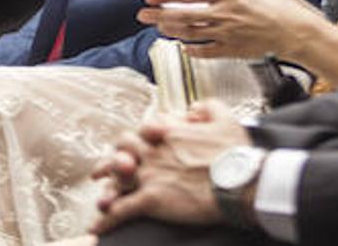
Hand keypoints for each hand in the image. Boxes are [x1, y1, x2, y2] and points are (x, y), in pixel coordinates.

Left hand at [91, 101, 252, 233]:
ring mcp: (150, 176)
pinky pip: (121, 210)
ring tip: (101, 200)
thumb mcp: (226, 119)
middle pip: (121, 151)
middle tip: (106, 171)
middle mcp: (154, 152)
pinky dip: (106, 220)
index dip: (136, 139)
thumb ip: (208, 107)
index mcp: (168, 133)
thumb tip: (194, 108)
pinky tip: (96, 229)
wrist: (240, 182)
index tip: (134, 147)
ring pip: (116, 179)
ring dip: (107, 189)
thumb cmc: (236, 153)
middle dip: (114, 160)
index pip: (141, 131)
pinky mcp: (151, 200)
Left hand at [139, 0, 327, 59]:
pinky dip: (192, 50)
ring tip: (160, 27)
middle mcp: (224, 15)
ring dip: (171, 31)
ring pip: (190, 35)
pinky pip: (205, 52)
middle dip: (159, 16)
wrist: (295, 30)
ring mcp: (227, 35)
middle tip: (142, 14)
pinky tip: (184, 46)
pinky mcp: (233, 50)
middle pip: (183, 16)